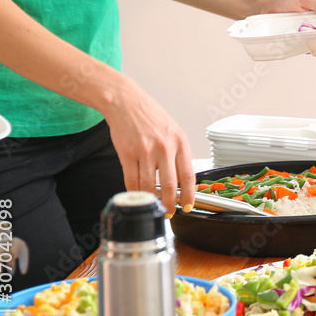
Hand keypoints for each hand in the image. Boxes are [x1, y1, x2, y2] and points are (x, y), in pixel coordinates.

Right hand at [100, 75, 194, 216]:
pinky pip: (131, 180)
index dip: (188, 195)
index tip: (188, 206)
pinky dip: (134, 191)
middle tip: (169, 212)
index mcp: (180, 142)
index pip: (188, 176)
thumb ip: (179, 153)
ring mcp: (145, 151)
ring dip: (151, 200)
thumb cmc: (151, 117)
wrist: (127, 103)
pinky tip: (138, 195)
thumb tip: (183, 179)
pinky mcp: (126, 154)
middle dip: (169, 204)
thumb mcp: (174, 131)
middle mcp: (164, 148)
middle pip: (168, 185)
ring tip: (153, 206)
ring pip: (148, 185)